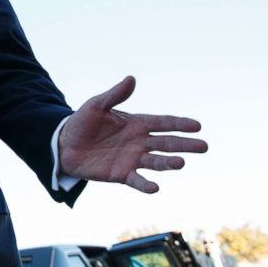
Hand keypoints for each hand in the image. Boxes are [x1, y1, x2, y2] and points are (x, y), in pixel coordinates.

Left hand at [58, 76, 207, 192]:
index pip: (164, 123)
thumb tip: (131, 78)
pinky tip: (155, 188)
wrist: (64, 145)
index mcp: (137, 124)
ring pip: (156, 161)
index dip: (180, 124)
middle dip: (184, 144)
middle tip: (203, 147)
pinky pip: (137, 180)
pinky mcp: (121, 174)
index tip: (197, 125)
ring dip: (168, 163)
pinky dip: (145, 185)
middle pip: (166, 143)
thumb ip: (115, 95)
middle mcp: (139, 142)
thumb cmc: (82, 122)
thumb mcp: (96, 105)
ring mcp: (132, 159)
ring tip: (181, 163)